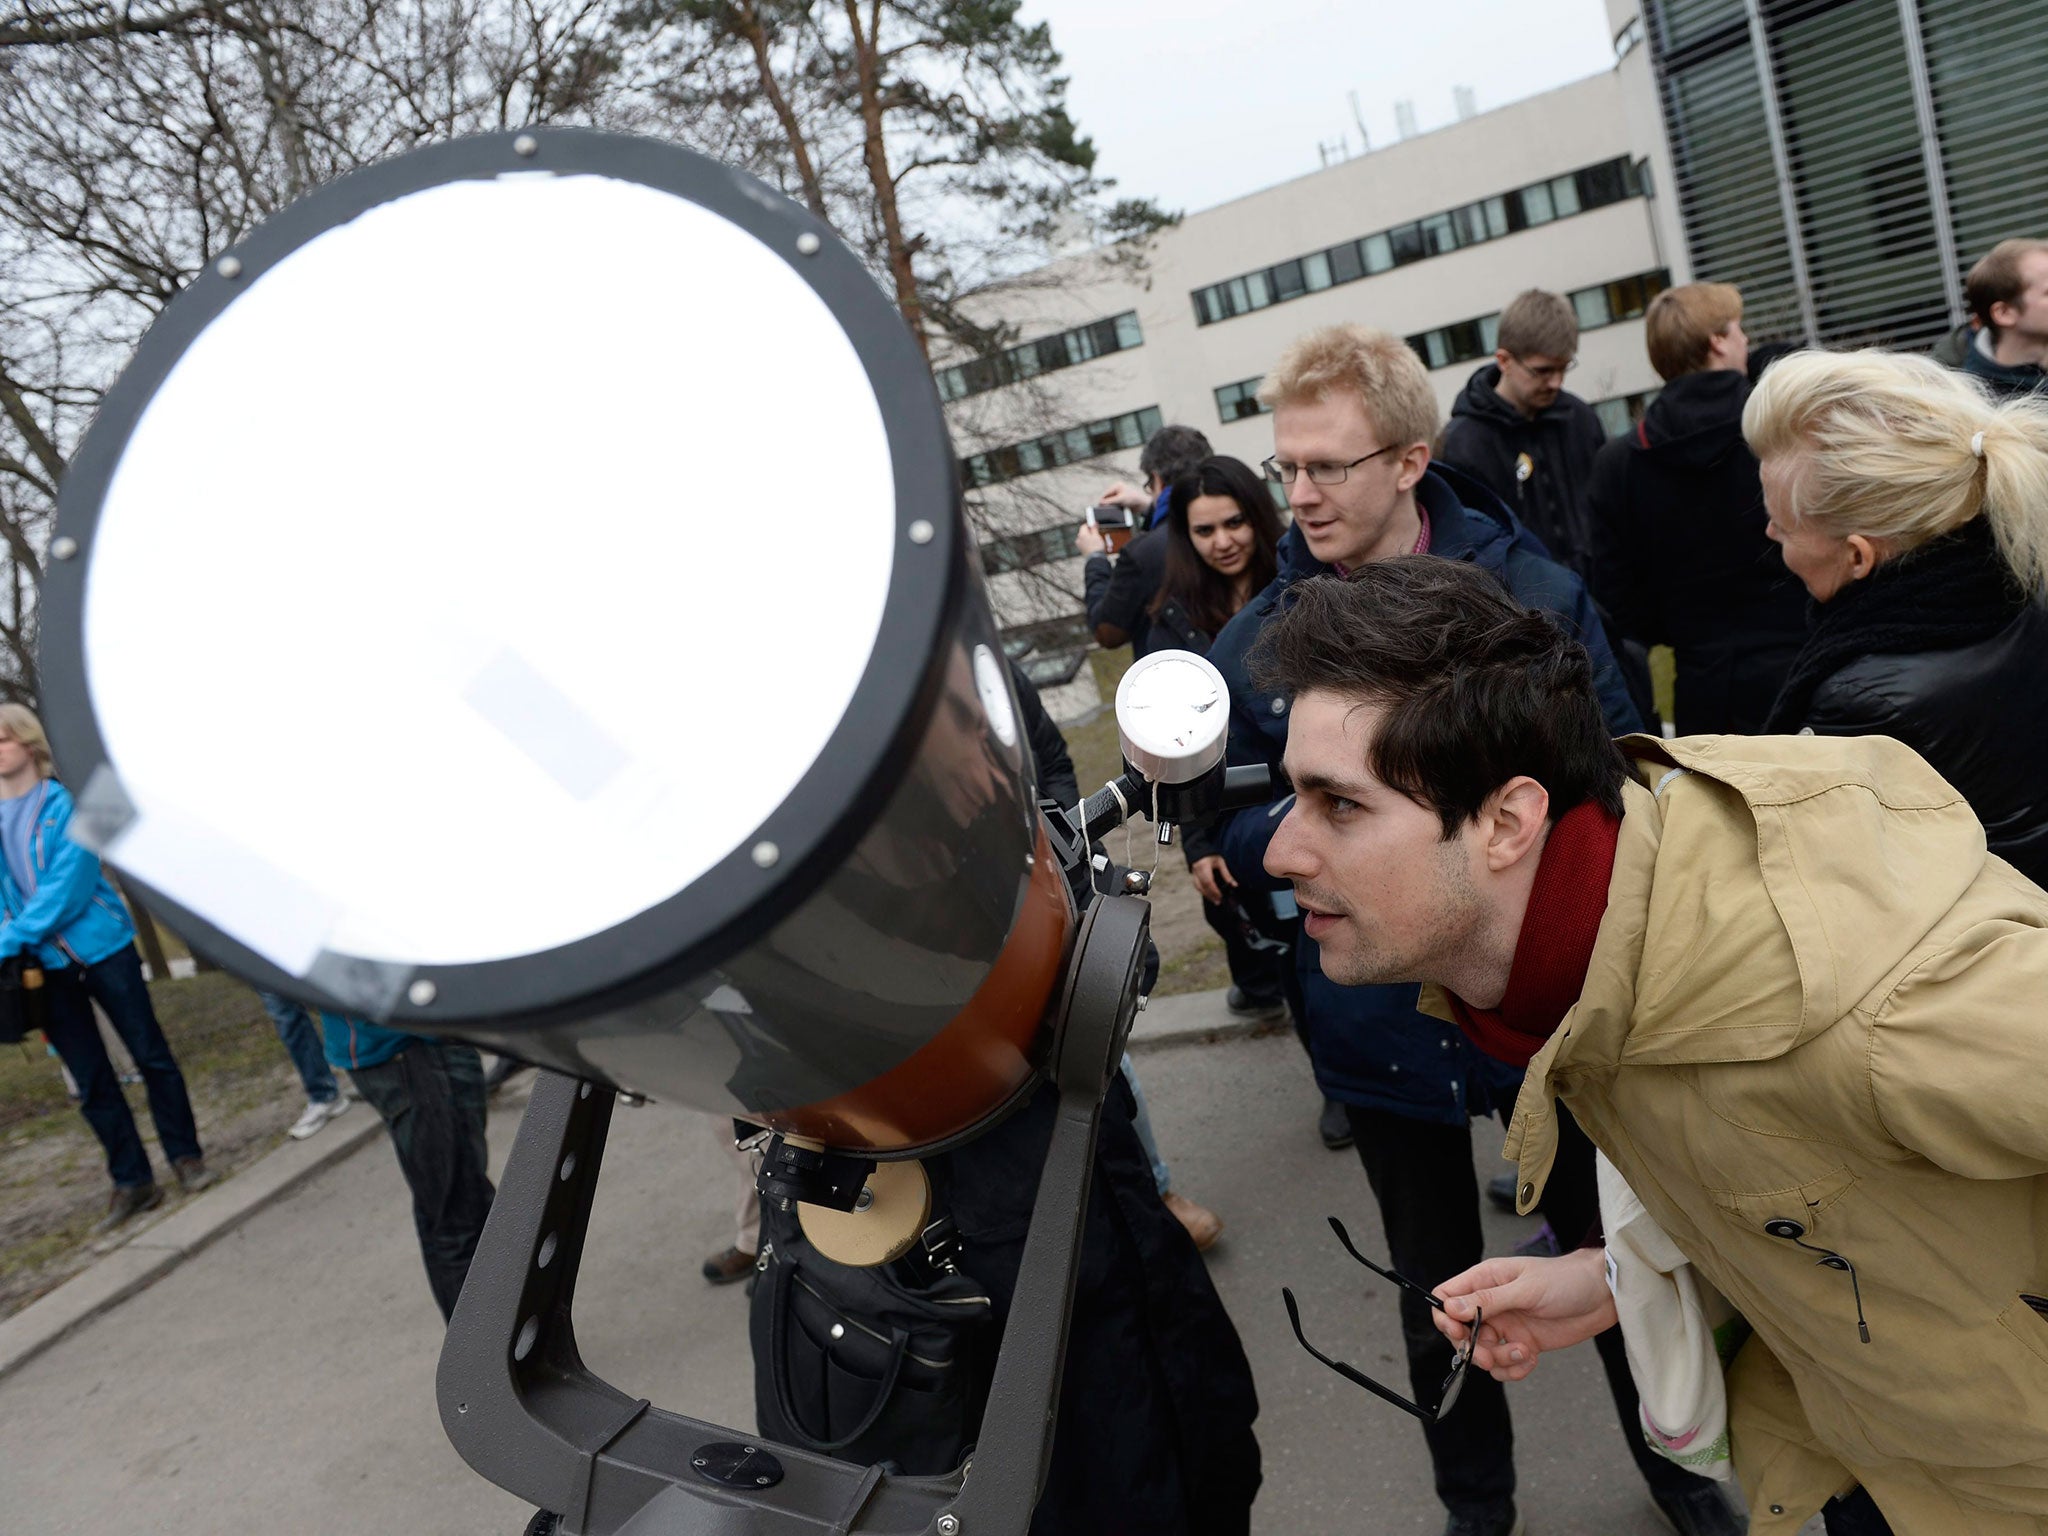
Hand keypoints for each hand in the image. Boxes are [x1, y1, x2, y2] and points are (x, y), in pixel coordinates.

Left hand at [1075, 521, 1108, 555]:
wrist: (1096, 558)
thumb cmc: (1096, 547)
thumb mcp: (1097, 535)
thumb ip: (1094, 528)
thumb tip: (1093, 523)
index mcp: (1081, 534)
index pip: (1084, 526)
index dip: (1090, 525)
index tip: (1095, 525)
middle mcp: (1078, 539)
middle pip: (1084, 532)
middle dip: (1090, 532)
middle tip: (1097, 533)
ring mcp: (1079, 545)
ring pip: (1085, 538)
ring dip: (1090, 538)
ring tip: (1097, 540)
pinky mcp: (1082, 550)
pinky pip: (1085, 544)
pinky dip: (1090, 543)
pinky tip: (1095, 545)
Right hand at [1098, 479, 1151, 512]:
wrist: (1142, 504)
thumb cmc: (1133, 498)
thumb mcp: (1120, 499)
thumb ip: (1110, 501)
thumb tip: (1101, 502)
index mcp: (1117, 486)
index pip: (1106, 493)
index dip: (1102, 499)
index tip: (1099, 505)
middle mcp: (1118, 489)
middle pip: (1108, 497)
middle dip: (1106, 503)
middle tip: (1102, 509)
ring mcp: (1119, 495)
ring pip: (1111, 501)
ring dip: (1110, 506)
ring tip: (1108, 510)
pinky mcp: (1121, 501)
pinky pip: (1114, 504)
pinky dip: (1113, 507)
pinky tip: (1113, 510)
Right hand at [1190, 855, 1236, 904]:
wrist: (1199, 849)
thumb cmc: (1210, 854)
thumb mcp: (1220, 862)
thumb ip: (1226, 874)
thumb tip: (1234, 884)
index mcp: (1204, 866)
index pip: (1209, 882)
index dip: (1214, 890)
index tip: (1220, 896)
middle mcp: (1197, 871)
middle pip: (1203, 887)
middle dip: (1211, 895)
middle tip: (1218, 902)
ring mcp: (1194, 874)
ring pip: (1199, 888)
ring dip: (1206, 895)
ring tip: (1214, 900)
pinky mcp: (1193, 875)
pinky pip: (1197, 886)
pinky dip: (1203, 891)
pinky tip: (1208, 894)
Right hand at [1430, 1247, 1615, 1382]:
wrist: (1603, 1296)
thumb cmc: (1566, 1280)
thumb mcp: (1525, 1289)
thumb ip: (1488, 1301)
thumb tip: (1450, 1309)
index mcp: (1485, 1281)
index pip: (1447, 1298)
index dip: (1445, 1318)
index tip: (1459, 1332)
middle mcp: (1492, 1305)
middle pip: (1460, 1332)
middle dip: (1472, 1348)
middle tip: (1489, 1355)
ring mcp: (1507, 1326)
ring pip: (1483, 1352)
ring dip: (1499, 1360)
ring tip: (1523, 1352)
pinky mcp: (1523, 1344)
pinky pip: (1505, 1365)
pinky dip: (1514, 1368)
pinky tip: (1532, 1358)